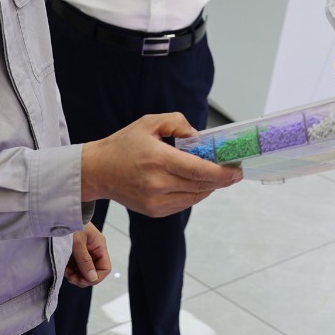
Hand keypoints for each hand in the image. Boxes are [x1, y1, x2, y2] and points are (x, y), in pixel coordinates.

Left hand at [64, 223, 110, 287]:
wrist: (57, 213)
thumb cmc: (70, 223)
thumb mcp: (77, 243)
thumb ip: (85, 261)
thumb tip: (93, 278)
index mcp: (99, 246)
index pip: (105, 268)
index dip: (96, 277)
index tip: (83, 280)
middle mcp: (93, 250)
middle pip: (94, 272)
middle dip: (84, 278)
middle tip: (72, 278)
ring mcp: (84, 252)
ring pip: (84, 271)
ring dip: (76, 276)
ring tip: (67, 273)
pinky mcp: (74, 253)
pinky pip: (76, 267)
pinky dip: (70, 271)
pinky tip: (64, 269)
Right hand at [81, 113, 241, 217]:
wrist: (97, 171)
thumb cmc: (123, 144)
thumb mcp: (149, 123)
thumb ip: (177, 122)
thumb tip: (199, 137)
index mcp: (158, 159)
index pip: (199, 170)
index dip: (222, 173)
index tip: (237, 170)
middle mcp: (158, 183)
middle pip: (201, 186)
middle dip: (222, 179)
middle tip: (234, 172)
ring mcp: (156, 201)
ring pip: (195, 197)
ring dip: (209, 187)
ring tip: (217, 176)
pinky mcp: (154, 211)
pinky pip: (184, 204)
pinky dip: (195, 194)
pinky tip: (197, 183)